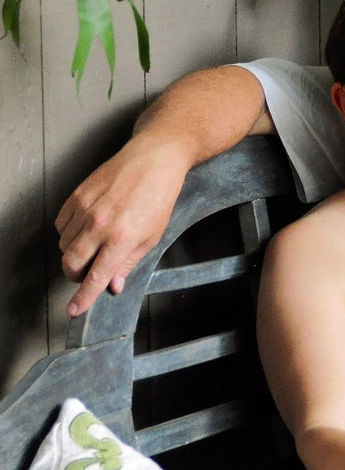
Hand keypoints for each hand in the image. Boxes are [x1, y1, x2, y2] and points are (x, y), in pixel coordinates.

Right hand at [55, 134, 190, 315]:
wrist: (154, 160)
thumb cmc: (158, 197)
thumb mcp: (152, 236)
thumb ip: (128, 263)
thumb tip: (113, 286)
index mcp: (122, 238)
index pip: (96, 277)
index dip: (83, 297)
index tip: (74, 310)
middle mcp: (100, 225)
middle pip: (70, 263)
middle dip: (75, 275)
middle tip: (88, 273)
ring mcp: (85, 209)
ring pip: (64, 245)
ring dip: (74, 253)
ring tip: (94, 245)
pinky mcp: (76, 195)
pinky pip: (61, 224)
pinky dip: (68, 233)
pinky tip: (85, 229)